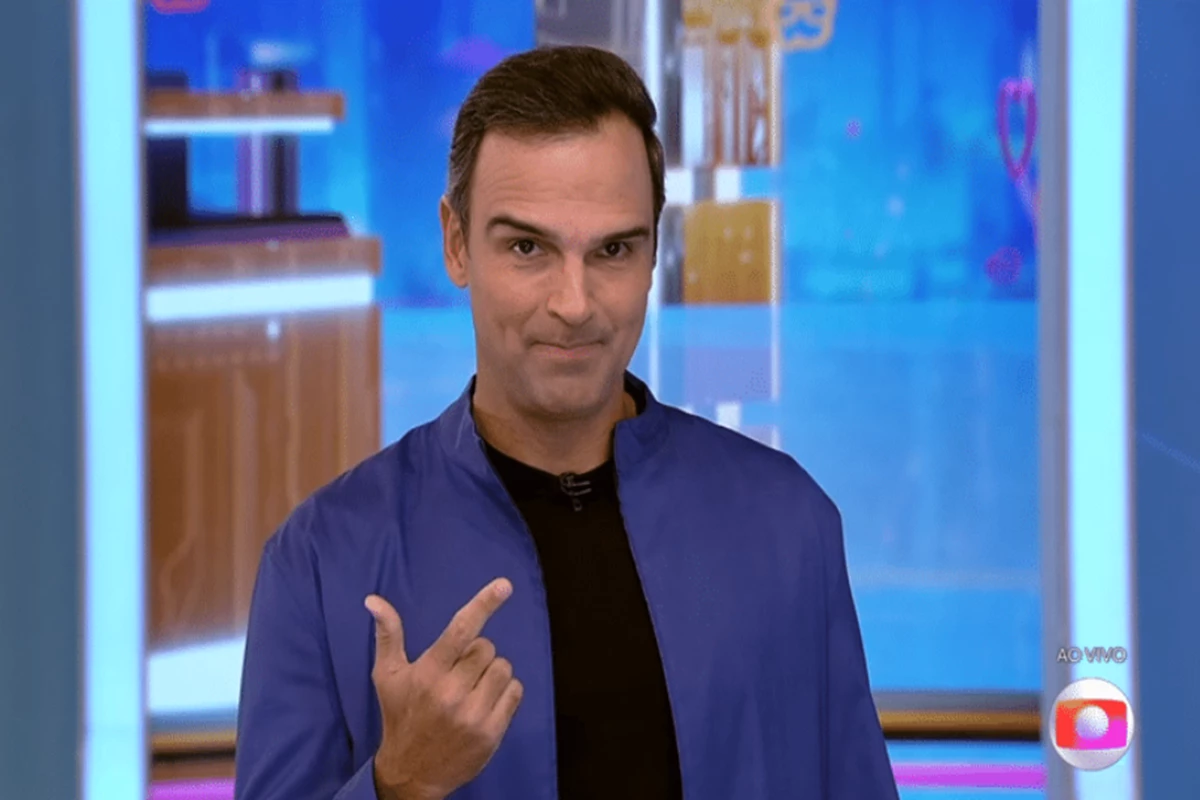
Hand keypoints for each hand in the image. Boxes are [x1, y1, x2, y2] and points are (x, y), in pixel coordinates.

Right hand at [366, 579, 523, 799]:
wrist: (412, 773)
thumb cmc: (400, 716)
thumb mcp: (387, 676)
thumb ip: (388, 635)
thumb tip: (373, 600)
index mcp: (428, 673)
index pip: (461, 629)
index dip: (484, 604)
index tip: (505, 585)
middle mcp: (452, 692)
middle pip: (486, 648)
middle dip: (477, 655)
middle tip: (459, 673)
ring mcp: (474, 713)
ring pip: (504, 668)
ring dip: (492, 673)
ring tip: (472, 689)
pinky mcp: (492, 732)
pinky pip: (516, 691)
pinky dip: (505, 692)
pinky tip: (485, 703)